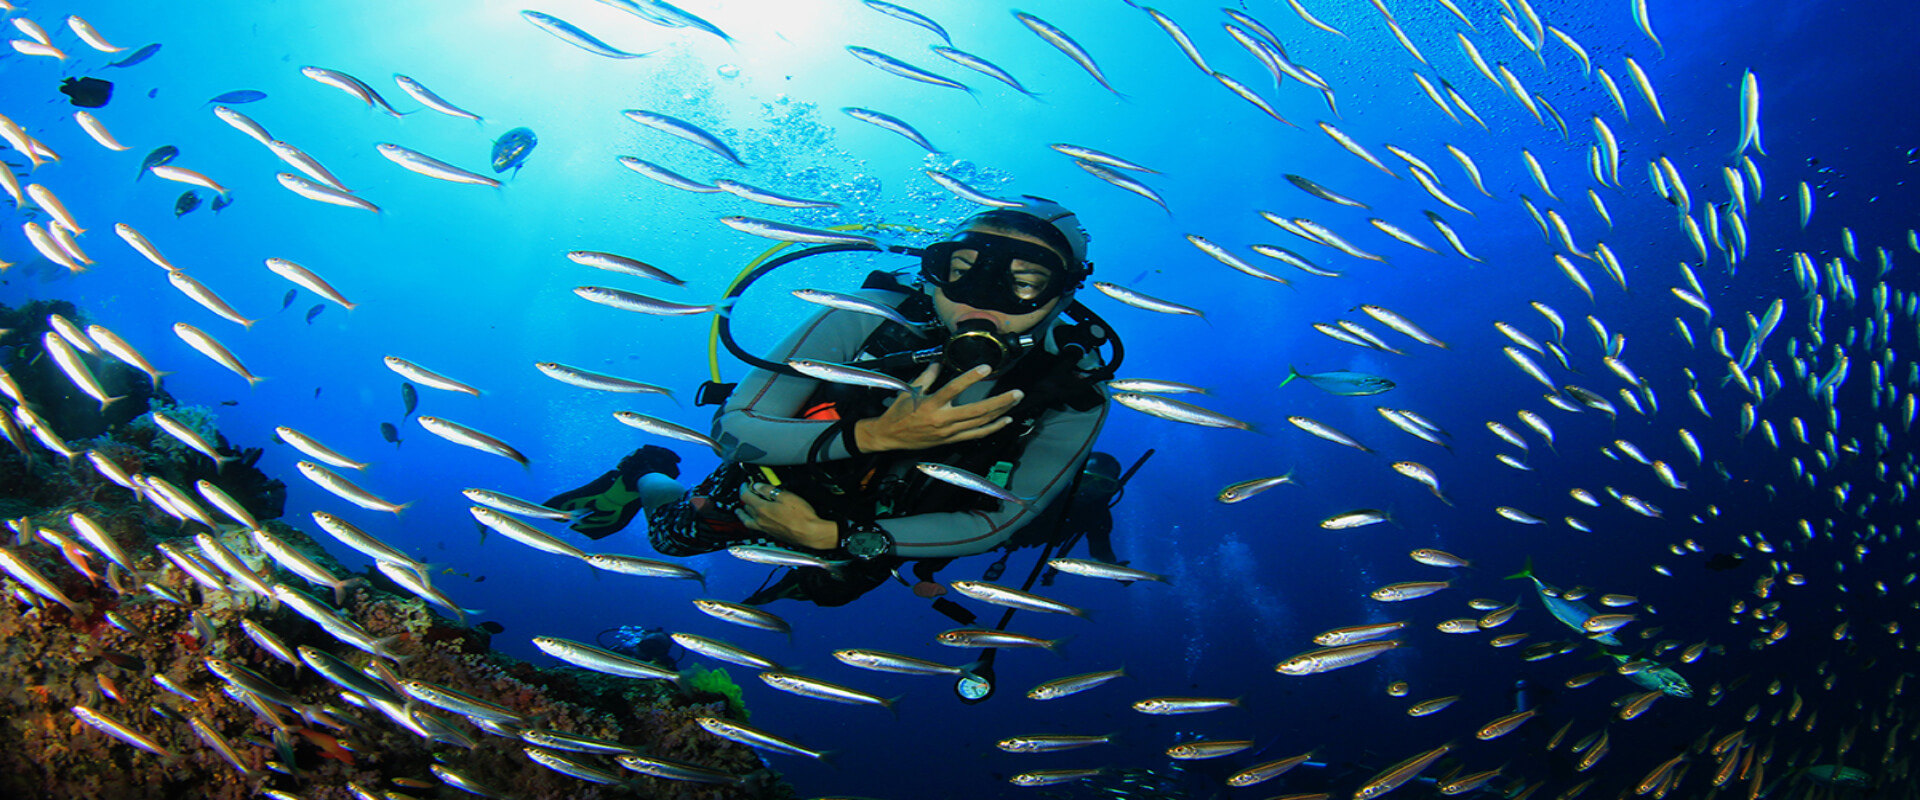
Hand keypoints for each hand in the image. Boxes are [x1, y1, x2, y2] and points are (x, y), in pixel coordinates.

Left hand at [735, 482, 837, 549]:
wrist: (810, 533)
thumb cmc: (801, 516)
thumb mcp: (786, 496)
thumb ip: (769, 490)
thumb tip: (758, 486)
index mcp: (762, 509)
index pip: (746, 496)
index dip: (744, 488)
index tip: (746, 484)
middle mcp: (760, 521)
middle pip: (746, 508)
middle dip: (745, 498)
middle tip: (747, 492)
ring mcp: (765, 529)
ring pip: (747, 521)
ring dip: (742, 514)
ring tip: (740, 511)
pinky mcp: (771, 534)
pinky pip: (754, 528)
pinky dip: (750, 522)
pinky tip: (755, 521)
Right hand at [854, 363, 1020, 451]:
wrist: (890, 436)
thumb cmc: (899, 412)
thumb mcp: (909, 390)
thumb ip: (927, 376)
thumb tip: (939, 362)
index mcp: (930, 404)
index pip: (953, 389)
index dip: (970, 378)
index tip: (986, 368)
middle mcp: (942, 419)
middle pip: (976, 410)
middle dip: (999, 402)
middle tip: (1017, 393)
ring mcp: (948, 432)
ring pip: (980, 423)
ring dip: (1000, 412)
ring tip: (1014, 401)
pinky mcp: (951, 440)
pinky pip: (976, 434)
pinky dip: (992, 428)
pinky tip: (1005, 420)